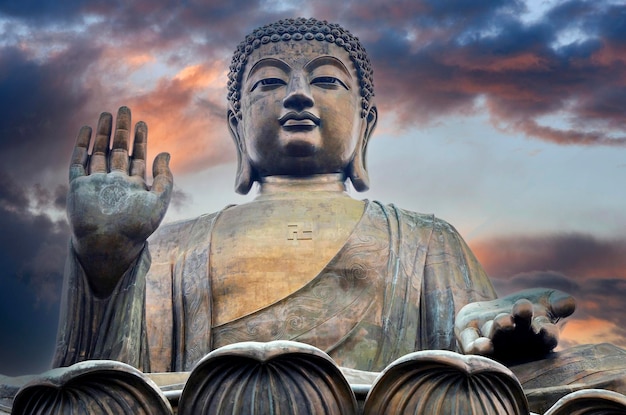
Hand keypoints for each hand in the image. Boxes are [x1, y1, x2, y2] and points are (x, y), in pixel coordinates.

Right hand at [67, 106, 172, 296]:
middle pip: (118, 150)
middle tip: (125, 108)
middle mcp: (114, 182)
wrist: (109, 245)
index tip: (142, 123)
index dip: (140, 140)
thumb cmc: (136, 228)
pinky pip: (78, 162)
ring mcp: (96, 183)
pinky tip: (87, 130)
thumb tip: (166, 152)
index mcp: (133, 186)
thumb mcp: (158, 202)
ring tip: (107, 114)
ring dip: (102, 133)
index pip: (137, 157)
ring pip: (99, 152)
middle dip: (121, 130)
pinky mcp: (79, 187)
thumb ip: (164, 178)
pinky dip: (82, 146)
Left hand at [455, 288, 574, 362]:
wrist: (491, 313)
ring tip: (503, 321)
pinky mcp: (470, 337)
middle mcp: (515, 342)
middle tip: (522, 311)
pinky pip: (471, 344)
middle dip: (521, 323)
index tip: (546, 326)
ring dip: (499, 330)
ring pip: (495, 337)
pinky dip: (475, 346)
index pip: (547, 337)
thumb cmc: (524, 310)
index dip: (547, 333)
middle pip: (519, 334)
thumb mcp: (545, 300)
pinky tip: (480, 345)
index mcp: (537, 335)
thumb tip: (569, 303)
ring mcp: (492, 341)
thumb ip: (559, 301)